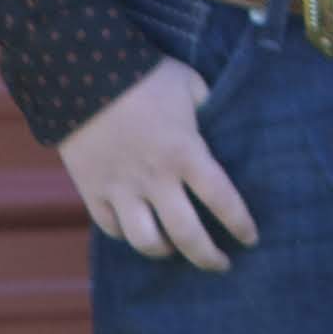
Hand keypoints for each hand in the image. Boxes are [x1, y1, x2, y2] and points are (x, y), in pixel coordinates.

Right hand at [55, 58, 257, 269]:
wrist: (81, 70)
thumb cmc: (143, 74)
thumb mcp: (190, 84)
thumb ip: (210, 108)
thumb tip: (224, 121)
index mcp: (185, 153)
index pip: (223, 201)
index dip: (241, 225)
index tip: (250, 238)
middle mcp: (156, 179)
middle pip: (187, 235)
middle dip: (208, 257)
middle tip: (221, 263)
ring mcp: (121, 187)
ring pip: (145, 242)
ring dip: (164, 251)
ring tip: (174, 248)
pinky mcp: (92, 189)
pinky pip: (110, 227)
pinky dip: (125, 234)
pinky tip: (137, 229)